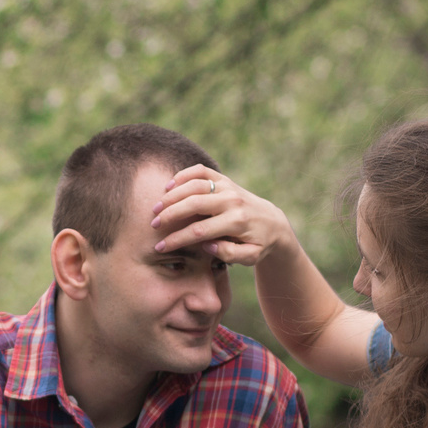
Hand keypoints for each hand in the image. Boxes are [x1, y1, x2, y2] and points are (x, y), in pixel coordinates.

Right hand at [150, 164, 296, 266]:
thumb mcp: (250, 257)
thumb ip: (229, 254)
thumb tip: (207, 246)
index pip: (199, 231)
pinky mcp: (225, 180)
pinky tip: (169, 185)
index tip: (161, 247)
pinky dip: (184, 175)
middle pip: (194, 204)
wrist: (273, 223)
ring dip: (173, 195)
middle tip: (154, 225)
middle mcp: (232, 201)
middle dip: (170, 215)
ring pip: (195, 185)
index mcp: (237, 222)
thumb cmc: (258, 244)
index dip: (177, 239)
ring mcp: (228, 187)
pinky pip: (202, 171)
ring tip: (157, 207)